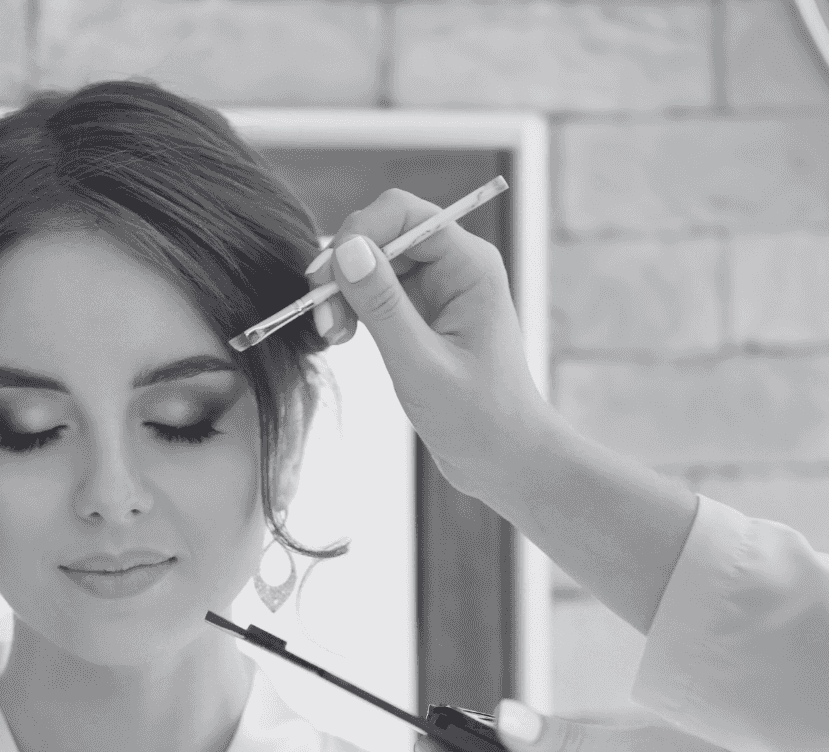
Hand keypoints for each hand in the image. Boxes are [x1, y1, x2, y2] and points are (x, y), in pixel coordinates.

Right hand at [306, 189, 563, 504]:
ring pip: (373, 264)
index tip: (324, 282)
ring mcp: (438, 290)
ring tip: (332, 338)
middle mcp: (455, 266)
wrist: (504, 461)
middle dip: (344, 270)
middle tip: (323, 323)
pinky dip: (352, 310)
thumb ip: (383, 307)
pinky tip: (342, 339)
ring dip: (343, 293)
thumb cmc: (478, 419)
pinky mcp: (422, 315)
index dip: (356, 236)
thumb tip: (346, 251)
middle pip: (382, 235)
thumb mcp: (421, 365)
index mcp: (469, 265)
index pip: (401, 213)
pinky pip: (376, 293)